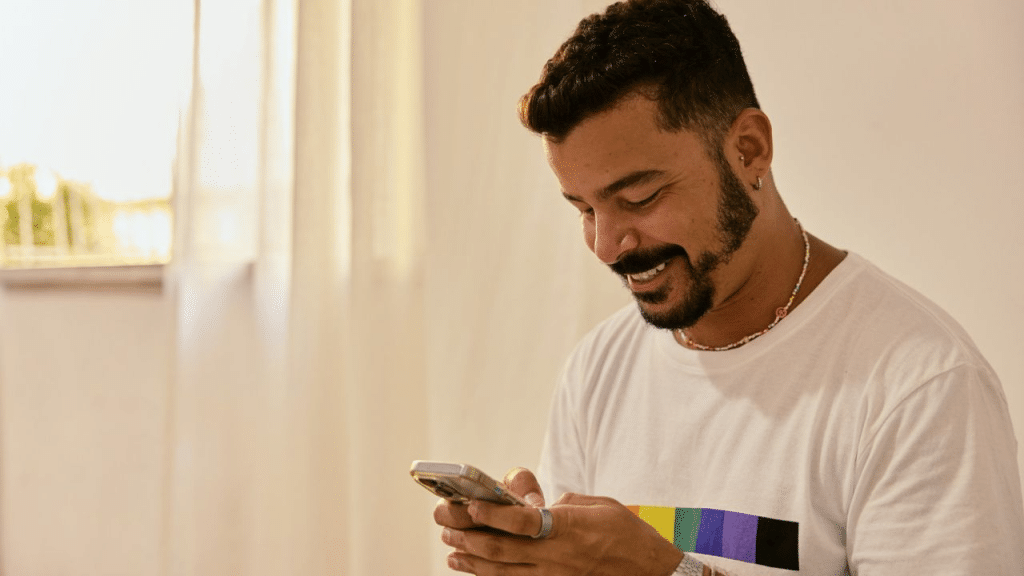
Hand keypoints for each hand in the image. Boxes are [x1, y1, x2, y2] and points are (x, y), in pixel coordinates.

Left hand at [435, 468, 682, 575]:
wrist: (653, 573)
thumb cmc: (629, 535)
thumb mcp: (600, 504)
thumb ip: (563, 503)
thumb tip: (536, 504)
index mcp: (568, 528)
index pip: (521, 521)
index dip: (491, 514)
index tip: (468, 504)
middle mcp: (557, 556)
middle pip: (502, 550)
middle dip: (468, 537)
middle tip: (445, 526)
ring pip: (503, 571)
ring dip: (473, 561)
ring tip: (452, 550)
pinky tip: (476, 571)